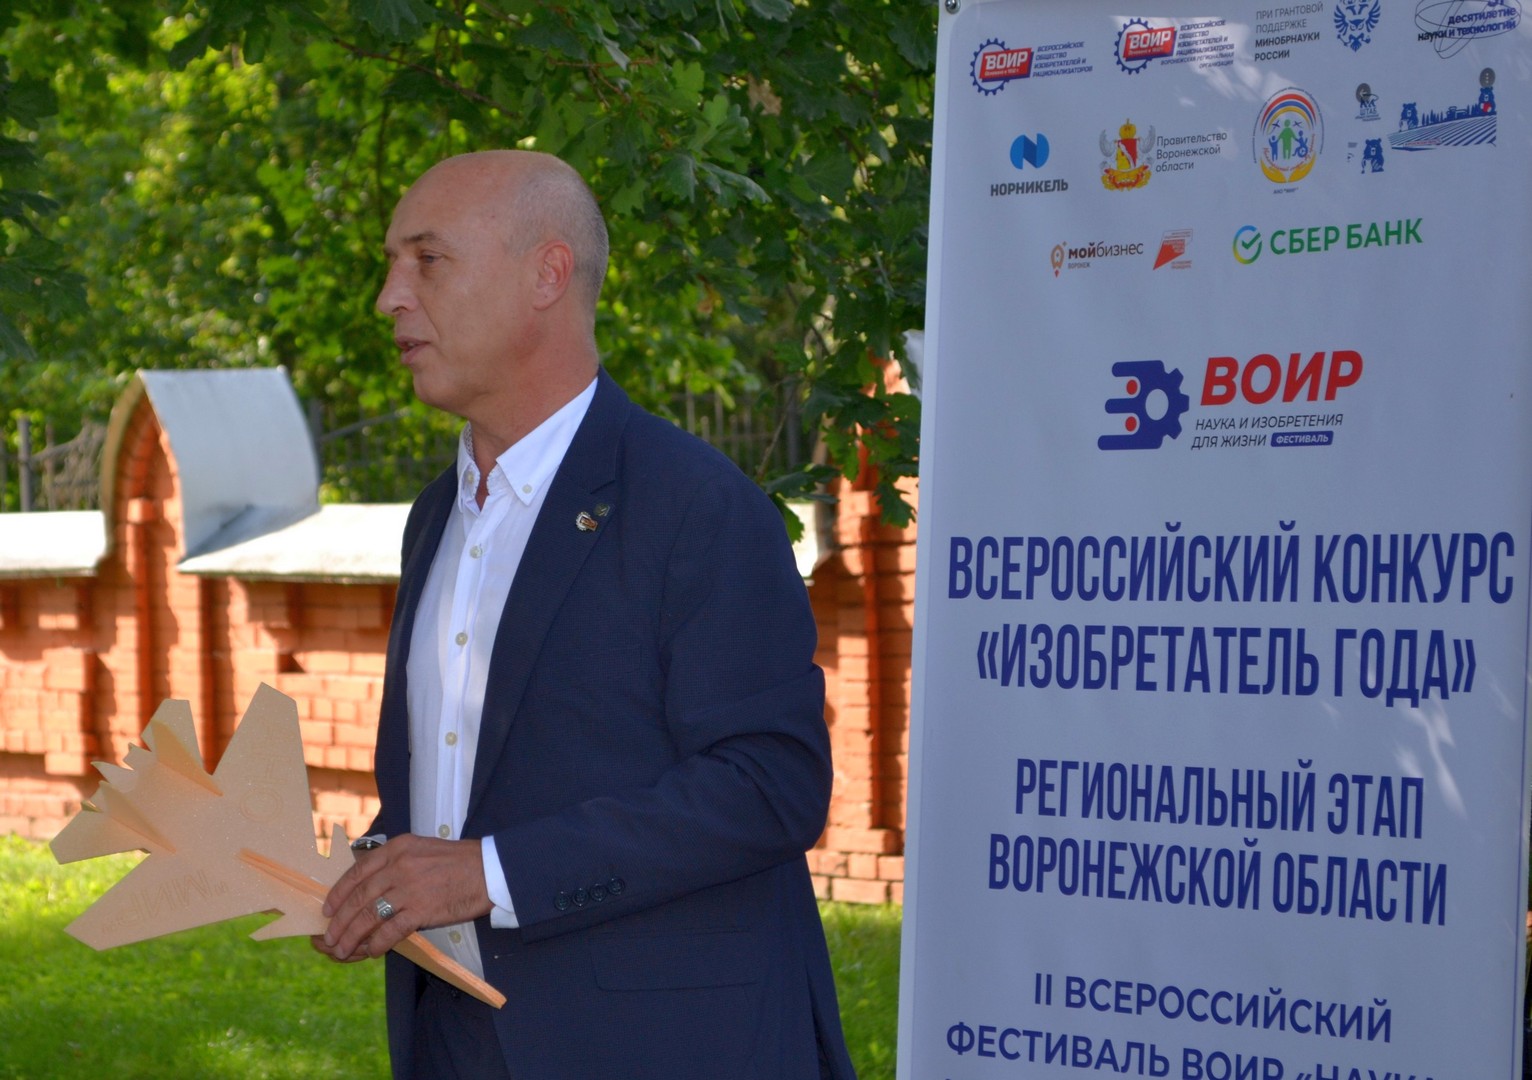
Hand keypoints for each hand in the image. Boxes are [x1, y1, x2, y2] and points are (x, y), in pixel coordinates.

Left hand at [310, 834, 492, 961]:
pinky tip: (372, 951)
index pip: (357, 872)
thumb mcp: (422, 850)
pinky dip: (378, 943)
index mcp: (398, 848)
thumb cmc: (459, 861)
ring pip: (369, 916)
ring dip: (352, 936)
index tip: (328, 909)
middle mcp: (399, 866)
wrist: (490, 870)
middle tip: (330, 937)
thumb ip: (397, 862)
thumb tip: (371, 885)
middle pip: (359, 897)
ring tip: (343, 950)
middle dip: (340, 921)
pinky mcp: (423, 909)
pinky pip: (391, 930)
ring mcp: (410, 888)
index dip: (338, 893)